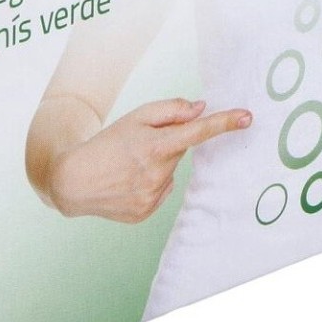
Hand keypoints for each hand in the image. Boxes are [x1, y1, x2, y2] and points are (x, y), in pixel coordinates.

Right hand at [48, 98, 250, 222]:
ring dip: (157, 165)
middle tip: (138, 144)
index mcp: (155, 146)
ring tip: (128, 165)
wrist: (73, 181)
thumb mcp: (133, 118)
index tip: (248, 117)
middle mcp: (158, 174)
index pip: (198, 132)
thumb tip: (200, 109)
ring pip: (169, 172)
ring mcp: (153, 197)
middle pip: (179, 151)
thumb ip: (169, 110)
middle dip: (165, 144)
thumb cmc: (105, 144)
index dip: (224, 123)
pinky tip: (127, 182)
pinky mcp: (146, 212)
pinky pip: (160, 192)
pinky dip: (149, 184)